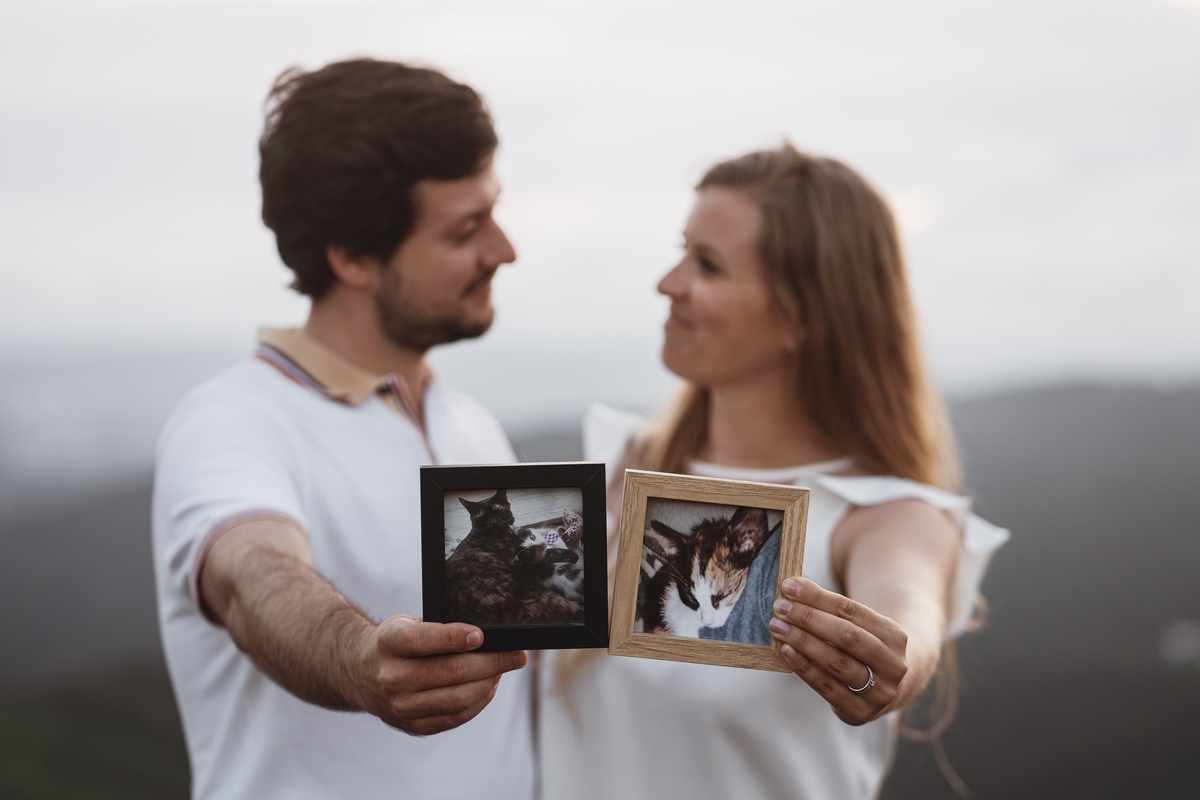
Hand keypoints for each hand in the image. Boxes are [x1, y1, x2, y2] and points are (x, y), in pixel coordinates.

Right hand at [354, 614, 527, 735]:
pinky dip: (479, 701)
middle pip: (451, 671)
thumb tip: (486, 636)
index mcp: (389, 643)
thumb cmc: (394, 643)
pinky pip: (456, 716)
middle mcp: (391, 677)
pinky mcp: (413, 725)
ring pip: (458, 698)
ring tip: (504, 670)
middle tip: (516, 655)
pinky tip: (489, 686)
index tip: (482, 635)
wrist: (359, 673)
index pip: (424, 641)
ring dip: (489, 683)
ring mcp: (401, 706)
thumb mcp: (406, 624)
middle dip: (491, 662)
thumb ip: (439, 629)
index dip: (455, 638)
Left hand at [768, 578, 907, 725]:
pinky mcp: (860, 712)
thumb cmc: (864, 647)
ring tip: (778, 627)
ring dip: (802, 642)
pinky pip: (826, 687)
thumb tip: (793, 589)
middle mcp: (893, 665)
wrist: (887, 686)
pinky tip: (786, 651)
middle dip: (809, 619)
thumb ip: (831, 610)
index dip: (818, 598)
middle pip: (846, 636)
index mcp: (895, 636)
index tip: (790, 587)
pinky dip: (804, 667)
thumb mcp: (862, 626)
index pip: (851, 611)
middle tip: (780, 607)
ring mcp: (879, 692)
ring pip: (836, 662)